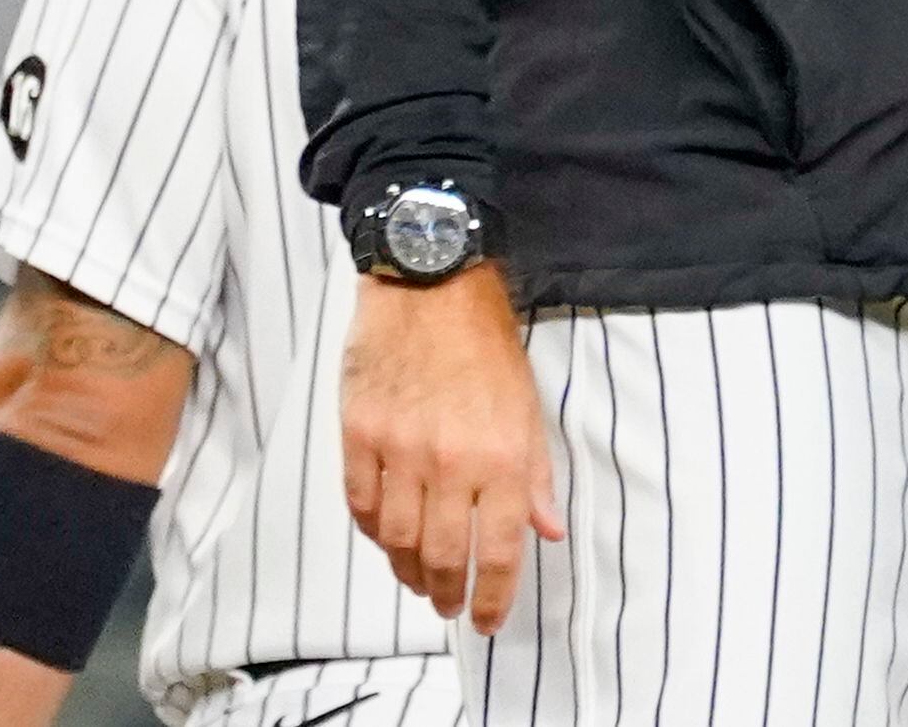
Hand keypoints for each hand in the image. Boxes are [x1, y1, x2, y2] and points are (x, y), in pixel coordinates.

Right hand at [342, 265, 562, 632]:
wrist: (430, 289)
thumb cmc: (486, 345)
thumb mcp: (530, 407)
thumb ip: (536, 475)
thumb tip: (549, 530)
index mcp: (501, 456)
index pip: (500, 548)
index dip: (496, 594)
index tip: (490, 619)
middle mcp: (448, 462)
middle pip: (443, 554)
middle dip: (449, 591)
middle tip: (451, 606)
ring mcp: (397, 452)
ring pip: (397, 539)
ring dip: (408, 571)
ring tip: (421, 582)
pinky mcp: (358, 437)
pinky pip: (362, 505)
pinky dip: (375, 532)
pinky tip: (388, 540)